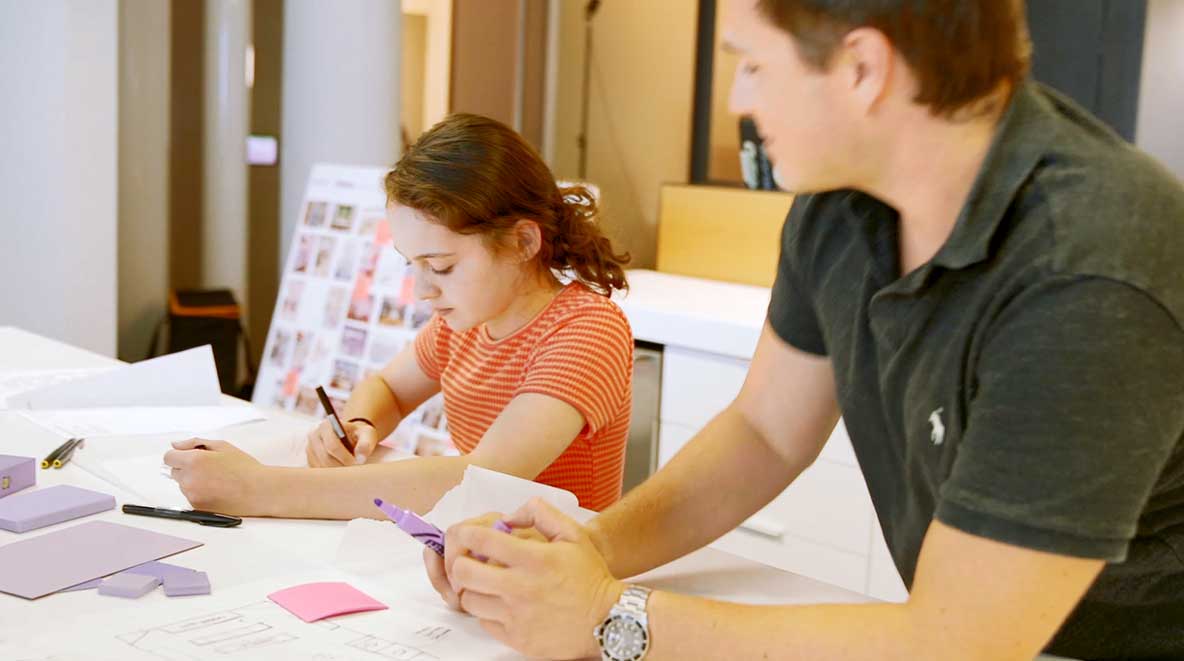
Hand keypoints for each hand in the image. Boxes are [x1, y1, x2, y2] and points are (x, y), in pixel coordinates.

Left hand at [164, 438, 271, 515]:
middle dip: (187, 468)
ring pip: (183, 485)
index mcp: (194, 460)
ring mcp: (192, 495)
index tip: (190, 457)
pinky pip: (191, 497)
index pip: (168, 457)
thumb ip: (195, 442)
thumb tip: (176, 445)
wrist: (259, 491)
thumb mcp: (222, 446)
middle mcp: (189, 479)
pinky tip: (217, 490)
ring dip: (193, 481)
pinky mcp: (197, 507)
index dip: (179, 456)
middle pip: (175, 472)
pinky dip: (199, 494)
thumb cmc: (244, 468)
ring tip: (216, 480)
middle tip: (209, 468)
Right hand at [305, 419, 378, 466]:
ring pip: (320, 466)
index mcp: (326, 425)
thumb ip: (366, 444)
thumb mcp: (367, 434)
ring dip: (335, 473)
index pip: (332, 445)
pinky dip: (330, 475)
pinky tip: (341, 473)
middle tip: (354, 472)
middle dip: (341, 467)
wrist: (351, 437)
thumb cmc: (359, 435)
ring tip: (349, 472)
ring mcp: (309, 448)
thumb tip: (360, 458)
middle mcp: (314, 435)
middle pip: (325, 457)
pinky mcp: (310, 459)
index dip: (345, 457)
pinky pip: (318, 471)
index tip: (357, 464)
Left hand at [445, 498, 623, 658]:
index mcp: (534, 558)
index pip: (481, 539)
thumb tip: (509, 516)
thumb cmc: (590, 577)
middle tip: (470, 562)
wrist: (608, 620)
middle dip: (461, 563)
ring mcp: (517, 616)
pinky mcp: (517, 639)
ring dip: (474, 589)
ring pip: (470, 600)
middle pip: (464, 572)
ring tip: (487, 585)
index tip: (469, 536)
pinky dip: (487, 613)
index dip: (467, 534)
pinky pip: (484, 623)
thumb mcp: (573, 534)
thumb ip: (540, 513)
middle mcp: (521, 588)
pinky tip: (502, 605)